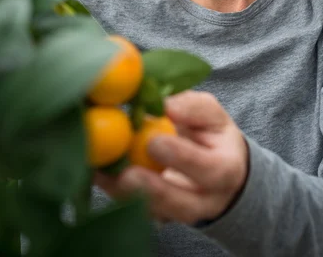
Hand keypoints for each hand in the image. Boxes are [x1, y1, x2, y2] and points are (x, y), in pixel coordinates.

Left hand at [94, 90, 248, 224]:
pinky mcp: (159, 216)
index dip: (181, 158)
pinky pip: (137, 212)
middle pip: (182, 204)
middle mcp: (206, 200)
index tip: (154, 141)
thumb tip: (165, 105)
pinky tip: (97, 173)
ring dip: (125, 194)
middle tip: (125, 173)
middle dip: (152, 191)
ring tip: (100, 173)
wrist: (217, 167)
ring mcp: (181, 213)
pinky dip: (115, 193)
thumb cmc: (211, 134)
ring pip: (156, 213)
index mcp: (226, 169)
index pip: (208, 168)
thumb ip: (192, 107)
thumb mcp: (211, 115)